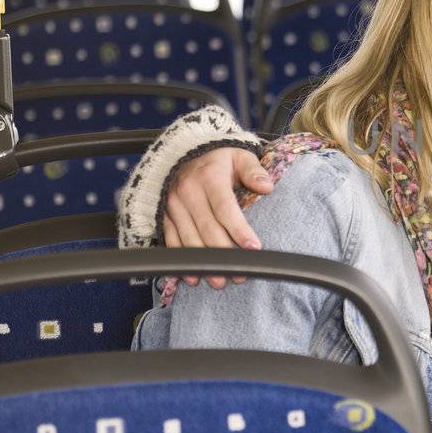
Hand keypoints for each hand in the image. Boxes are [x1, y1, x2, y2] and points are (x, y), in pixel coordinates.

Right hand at [163, 147, 271, 287]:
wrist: (184, 151)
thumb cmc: (218, 158)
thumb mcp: (238, 155)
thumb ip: (253, 170)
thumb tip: (267, 186)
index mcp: (209, 177)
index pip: (225, 208)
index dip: (239, 230)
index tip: (253, 248)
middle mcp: (187, 192)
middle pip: (207, 229)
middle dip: (224, 254)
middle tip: (239, 274)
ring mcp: (172, 205)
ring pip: (188, 239)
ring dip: (203, 263)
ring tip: (219, 281)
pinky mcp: (164, 215)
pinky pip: (170, 241)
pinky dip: (180, 260)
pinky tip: (191, 276)